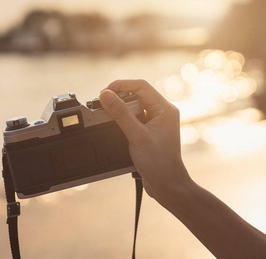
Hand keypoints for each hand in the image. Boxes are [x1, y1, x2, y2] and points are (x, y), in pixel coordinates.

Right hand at [99, 79, 192, 201]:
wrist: (167, 185)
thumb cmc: (159, 163)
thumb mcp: (137, 135)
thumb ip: (120, 114)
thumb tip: (106, 95)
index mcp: (165, 109)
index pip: (140, 86)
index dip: (120, 85)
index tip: (104, 92)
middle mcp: (161, 112)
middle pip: (135, 94)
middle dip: (118, 97)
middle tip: (103, 105)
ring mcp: (155, 121)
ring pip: (132, 106)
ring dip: (119, 109)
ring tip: (107, 116)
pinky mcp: (147, 130)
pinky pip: (132, 118)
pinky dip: (121, 119)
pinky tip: (115, 127)